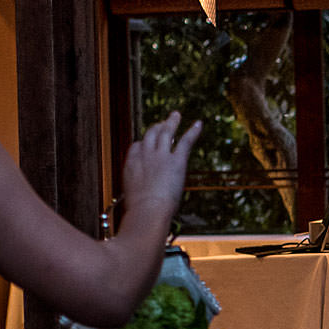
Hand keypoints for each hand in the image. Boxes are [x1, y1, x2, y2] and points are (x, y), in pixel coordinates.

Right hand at [119, 113, 202, 228]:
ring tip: (176, 115)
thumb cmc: (139, 212)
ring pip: (165, 133)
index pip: (136, 147)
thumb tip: (136, 209)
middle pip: (150, 135)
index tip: (147, 143)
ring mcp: (160, 155)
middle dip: (156, 127)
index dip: (143, 144)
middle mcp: (144, 155)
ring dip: (171, 122)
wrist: (148, 210)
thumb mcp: (132, 202)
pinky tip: (199, 124)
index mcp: (130, 165)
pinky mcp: (176, 160)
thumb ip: (136, 197)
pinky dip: (192, 131)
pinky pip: (185, 141)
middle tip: (162, 123)